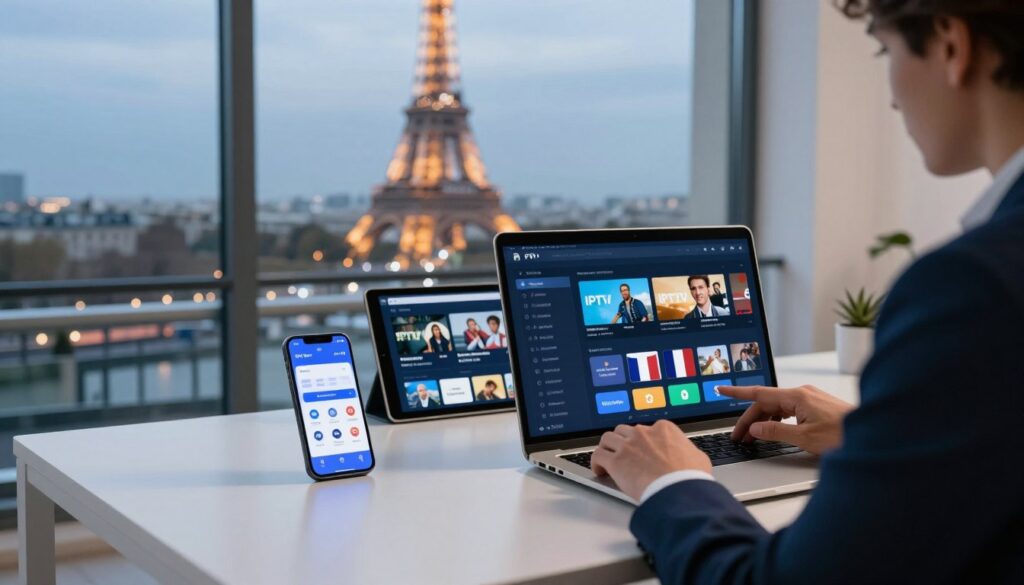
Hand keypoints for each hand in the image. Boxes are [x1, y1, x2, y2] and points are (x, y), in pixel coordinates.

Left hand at [591, 420, 710, 501]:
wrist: (680, 490)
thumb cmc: (690, 478)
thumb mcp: (698, 458)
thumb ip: (688, 451)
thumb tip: (689, 455)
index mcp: (663, 429)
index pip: (647, 429)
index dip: (643, 441)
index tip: (641, 449)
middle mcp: (643, 433)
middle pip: (625, 431)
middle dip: (624, 442)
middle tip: (624, 453)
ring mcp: (628, 446)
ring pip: (608, 439)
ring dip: (607, 448)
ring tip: (608, 458)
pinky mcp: (616, 462)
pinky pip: (598, 456)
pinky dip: (596, 462)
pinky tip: (600, 470)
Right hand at [716, 384, 853, 454]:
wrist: (874, 434)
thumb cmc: (844, 436)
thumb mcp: (804, 438)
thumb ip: (776, 432)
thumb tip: (756, 428)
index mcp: (797, 396)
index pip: (759, 393)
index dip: (737, 392)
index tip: (720, 389)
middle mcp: (803, 393)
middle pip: (767, 403)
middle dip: (750, 419)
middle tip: (739, 437)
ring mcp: (810, 399)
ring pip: (777, 408)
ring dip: (763, 421)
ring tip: (753, 438)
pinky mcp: (816, 406)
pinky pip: (789, 410)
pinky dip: (777, 420)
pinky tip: (774, 431)